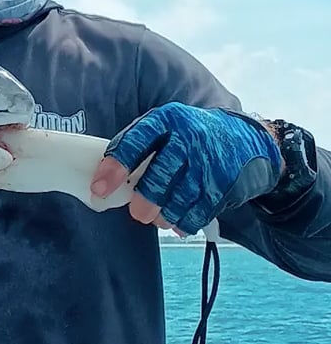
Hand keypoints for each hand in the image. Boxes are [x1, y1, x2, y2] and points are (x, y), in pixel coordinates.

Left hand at [90, 102, 283, 235]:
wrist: (244, 139)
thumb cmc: (188, 135)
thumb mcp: (163, 128)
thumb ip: (135, 147)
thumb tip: (104, 180)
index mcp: (165, 119)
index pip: (135, 142)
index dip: (115, 166)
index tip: (99, 188)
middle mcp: (188, 137)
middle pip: (161, 173)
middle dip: (145, 198)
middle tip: (137, 212)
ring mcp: (209, 160)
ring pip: (181, 196)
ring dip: (165, 214)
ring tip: (157, 219)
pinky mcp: (225, 183)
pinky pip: (201, 210)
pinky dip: (186, 221)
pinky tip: (178, 224)